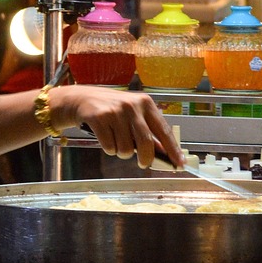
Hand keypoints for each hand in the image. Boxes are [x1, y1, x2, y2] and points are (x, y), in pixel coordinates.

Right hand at [46, 86, 181, 169]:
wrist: (82, 99)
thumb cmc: (111, 109)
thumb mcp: (133, 114)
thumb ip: (148, 130)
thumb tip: (165, 153)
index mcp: (145, 103)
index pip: (163, 130)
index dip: (172, 149)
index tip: (179, 163)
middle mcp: (132, 106)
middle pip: (146, 143)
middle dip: (145, 159)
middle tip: (142, 163)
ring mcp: (115, 111)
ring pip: (126, 149)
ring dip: (121, 151)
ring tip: (116, 139)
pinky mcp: (100, 118)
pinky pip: (110, 147)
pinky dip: (108, 148)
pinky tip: (105, 136)